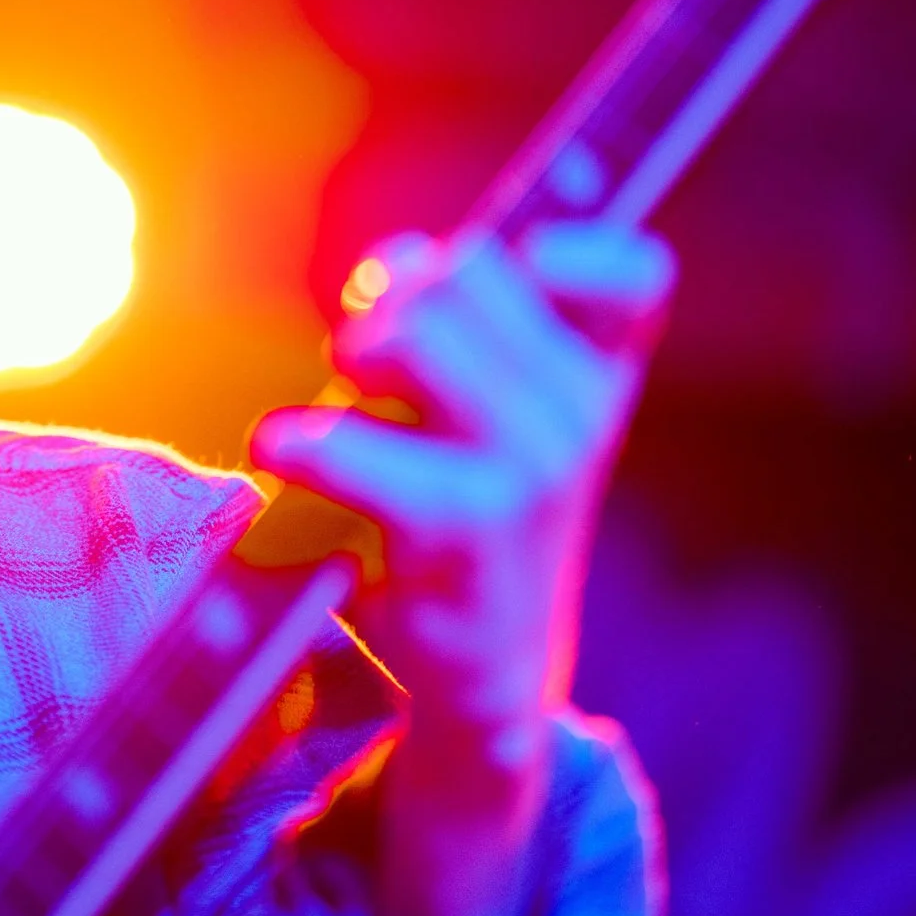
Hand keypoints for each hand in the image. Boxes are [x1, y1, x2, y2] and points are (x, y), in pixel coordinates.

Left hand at [249, 221, 674, 760]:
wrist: (487, 663)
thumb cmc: (472, 509)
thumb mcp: (490, 410)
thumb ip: (456, 318)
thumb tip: (397, 266)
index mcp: (599, 376)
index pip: (632, 277)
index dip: (571, 252)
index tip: (515, 267)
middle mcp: (584, 417)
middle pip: (467, 271)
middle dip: (398, 296)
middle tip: (369, 353)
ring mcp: (535, 472)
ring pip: (416, 332)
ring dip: (358, 353)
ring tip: (345, 396)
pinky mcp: (468, 528)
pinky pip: (355, 443)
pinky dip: (303, 443)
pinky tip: (283, 452)